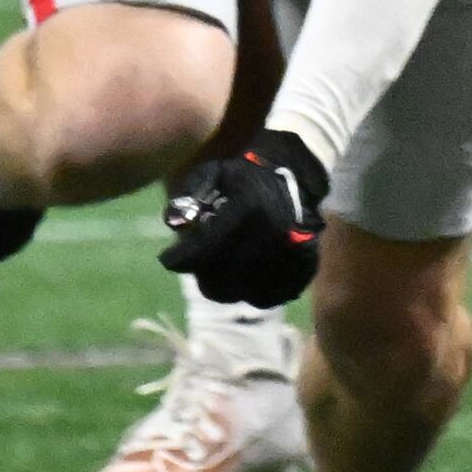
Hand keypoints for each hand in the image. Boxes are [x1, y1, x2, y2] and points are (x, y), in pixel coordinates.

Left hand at [159, 129, 331, 307]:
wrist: (294, 178)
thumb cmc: (244, 179)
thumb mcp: (211, 173)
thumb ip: (188, 195)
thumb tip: (173, 224)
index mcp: (249, 210)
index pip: (204, 251)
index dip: (178, 260)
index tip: (167, 258)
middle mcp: (273, 235)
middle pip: (222, 279)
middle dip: (201, 274)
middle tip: (197, 263)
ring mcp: (292, 255)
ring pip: (243, 293)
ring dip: (224, 285)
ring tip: (219, 268)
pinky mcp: (304, 269)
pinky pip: (268, 298)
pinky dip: (251, 293)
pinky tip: (244, 276)